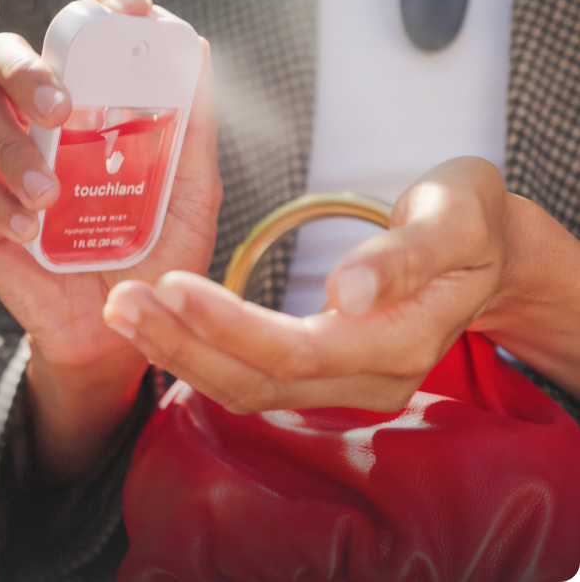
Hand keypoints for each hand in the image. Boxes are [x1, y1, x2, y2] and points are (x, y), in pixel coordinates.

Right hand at [0, 0, 221, 471]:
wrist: (123, 327)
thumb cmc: (160, 257)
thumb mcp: (192, 195)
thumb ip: (194, 131)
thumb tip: (199, 52)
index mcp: (99, 113)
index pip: (84, 40)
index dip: (99, 11)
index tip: (124, 8)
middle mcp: (49, 127)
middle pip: (8, 57)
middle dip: (29, 69)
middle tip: (61, 107)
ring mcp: (11, 163)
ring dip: (10, 142)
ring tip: (52, 194)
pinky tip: (29, 232)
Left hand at [104, 156, 579, 412]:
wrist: (485, 249)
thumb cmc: (469, 222)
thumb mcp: (451, 219)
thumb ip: (404, 260)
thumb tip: (346, 293)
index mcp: (399, 340)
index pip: (298, 350)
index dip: (230, 326)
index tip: (171, 286)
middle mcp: (369, 378)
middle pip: (261, 381)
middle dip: (185, 345)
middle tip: (122, 302)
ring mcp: (348, 383)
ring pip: (250, 388)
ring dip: (183, 354)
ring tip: (126, 312)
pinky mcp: (329, 372)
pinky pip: (255, 377)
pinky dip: (204, 356)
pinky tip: (166, 327)